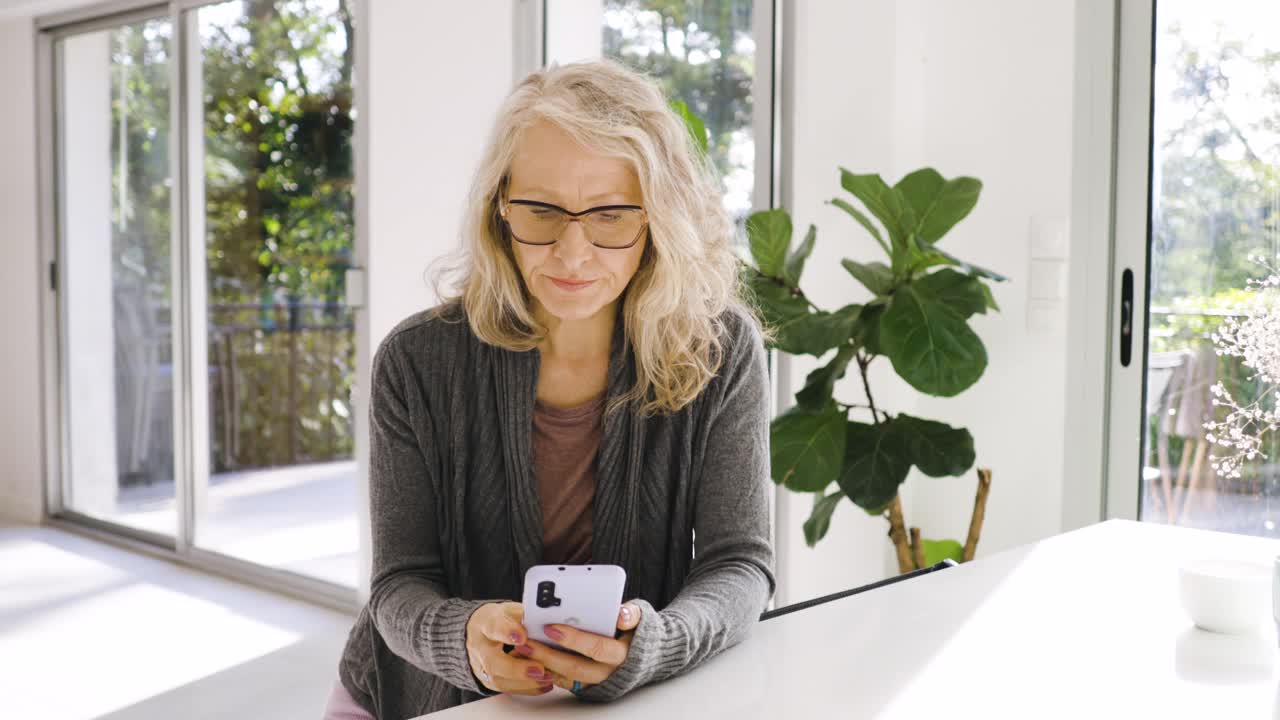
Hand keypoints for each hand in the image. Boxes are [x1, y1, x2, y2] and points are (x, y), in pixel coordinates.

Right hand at [465, 602, 554, 695]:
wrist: (477, 634)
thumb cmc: (500, 620)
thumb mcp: (511, 610)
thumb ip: (526, 616)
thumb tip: (548, 621)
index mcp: (485, 623)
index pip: (494, 626)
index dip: (507, 632)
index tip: (522, 636)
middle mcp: (480, 647)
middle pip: (493, 662)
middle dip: (517, 668)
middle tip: (539, 669)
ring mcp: (482, 667)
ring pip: (500, 680)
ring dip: (526, 682)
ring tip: (549, 678)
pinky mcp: (489, 681)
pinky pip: (508, 689)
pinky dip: (528, 688)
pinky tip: (545, 684)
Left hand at [513, 601, 643, 692]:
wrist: (645, 657)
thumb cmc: (635, 633)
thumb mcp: (641, 619)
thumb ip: (631, 614)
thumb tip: (621, 614)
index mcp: (621, 654)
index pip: (595, 647)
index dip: (573, 639)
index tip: (551, 627)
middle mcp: (609, 672)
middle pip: (575, 666)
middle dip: (548, 654)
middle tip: (527, 642)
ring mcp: (597, 682)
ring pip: (567, 677)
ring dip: (543, 664)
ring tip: (524, 649)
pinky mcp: (587, 687)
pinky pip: (565, 682)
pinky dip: (548, 672)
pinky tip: (532, 660)